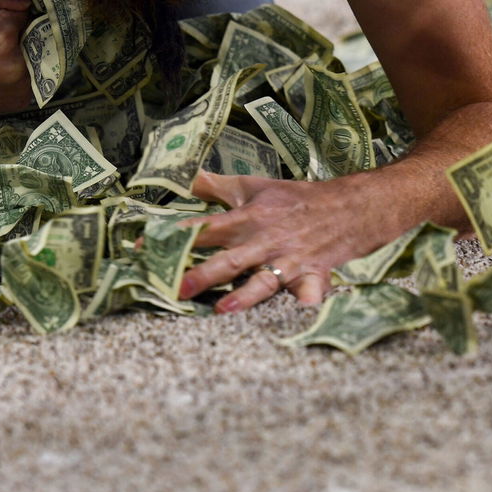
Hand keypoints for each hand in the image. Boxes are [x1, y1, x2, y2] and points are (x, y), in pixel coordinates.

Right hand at [0, 0, 33, 121]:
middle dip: (11, 35)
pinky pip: (27, 79)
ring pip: (30, 58)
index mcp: (3, 37)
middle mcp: (17, 64)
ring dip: (15, 55)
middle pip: (28, 36)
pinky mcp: (16, 102)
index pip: (22, 13)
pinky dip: (15, 75)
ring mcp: (18, 88)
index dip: (3, 14)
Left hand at [178, 170, 395, 312]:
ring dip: (244, 295)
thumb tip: (185, 178)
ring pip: (262, 279)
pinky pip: (311, 291)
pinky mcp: (313, 273)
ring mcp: (289, 259)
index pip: (203, 228)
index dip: (172, 238)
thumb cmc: (296, 198)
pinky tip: (302, 313)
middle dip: (202, 273)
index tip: (142, 248)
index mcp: (247, 218)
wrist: (348, 205)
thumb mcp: (255, 186)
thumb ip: (217, 186)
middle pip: (229, 258)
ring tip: (223, 309)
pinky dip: (308, 301)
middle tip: (176, 288)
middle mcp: (264, 239)